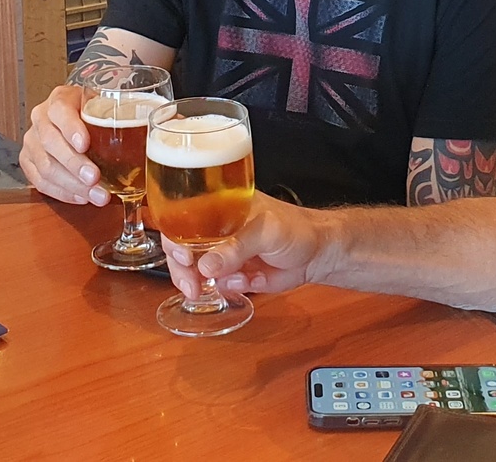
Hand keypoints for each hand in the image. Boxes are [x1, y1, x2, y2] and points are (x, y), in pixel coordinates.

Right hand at [19, 84, 106, 205]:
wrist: (74, 118)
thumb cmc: (93, 113)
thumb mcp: (105, 106)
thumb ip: (117, 116)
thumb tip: (145, 134)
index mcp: (60, 98)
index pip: (60, 110)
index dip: (71, 128)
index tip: (85, 144)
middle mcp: (41, 117)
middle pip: (51, 142)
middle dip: (74, 164)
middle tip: (94, 178)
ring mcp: (31, 140)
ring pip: (46, 166)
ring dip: (73, 185)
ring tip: (97, 195)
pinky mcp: (27, 161)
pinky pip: (40, 182)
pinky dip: (63, 193)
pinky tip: (82, 197)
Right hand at [161, 194, 326, 299]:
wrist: (319, 254)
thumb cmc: (296, 229)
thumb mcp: (266, 231)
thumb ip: (236, 247)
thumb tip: (206, 266)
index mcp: (220, 207)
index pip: (184, 218)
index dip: (176, 236)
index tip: (183, 256)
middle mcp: (216, 230)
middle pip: (182, 247)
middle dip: (182, 268)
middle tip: (192, 284)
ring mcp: (224, 254)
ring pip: (196, 270)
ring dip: (202, 282)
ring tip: (225, 283)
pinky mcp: (233, 275)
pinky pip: (218, 285)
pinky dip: (228, 287)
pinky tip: (249, 280)